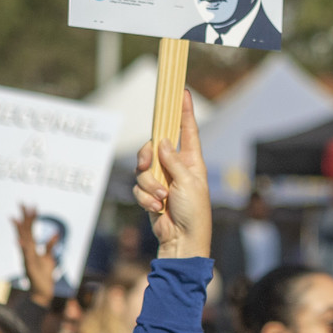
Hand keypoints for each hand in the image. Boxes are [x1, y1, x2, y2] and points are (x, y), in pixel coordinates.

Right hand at [13, 205, 62, 306]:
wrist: (41, 294)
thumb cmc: (44, 277)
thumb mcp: (49, 258)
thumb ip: (50, 245)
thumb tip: (56, 232)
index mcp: (32, 248)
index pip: (31, 229)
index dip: (33, 217)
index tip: (33, 205)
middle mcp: (27, 251)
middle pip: (25, 231)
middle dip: (24, 217)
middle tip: (21, 202)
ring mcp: (26, 258)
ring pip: (23, 240)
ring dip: (19, 229)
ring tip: (15, 217)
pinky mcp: (29, 266)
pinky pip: (25, 255)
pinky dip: (21, 247)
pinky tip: (19, 240)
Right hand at [132, 91, 212, 259]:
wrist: (182, 240)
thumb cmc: (193, 212)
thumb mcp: (187, 182)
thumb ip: (173, 160)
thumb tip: (161, 141)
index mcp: (192, 160)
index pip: (187, 130)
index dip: (184, 111)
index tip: (181, 92)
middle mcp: (176, 167)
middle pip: (154, 146)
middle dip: (146, 155)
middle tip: (146, 162)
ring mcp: (162, 180)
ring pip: (142, 169)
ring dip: (148, 184)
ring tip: (160, 198)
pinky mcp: (150, 194)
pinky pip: (139, 188)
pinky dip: (145, 198)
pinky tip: (155, 208)